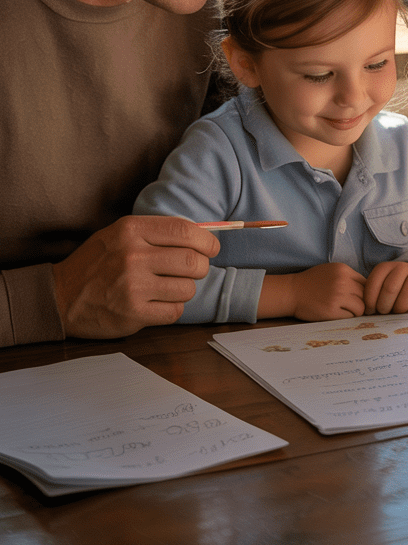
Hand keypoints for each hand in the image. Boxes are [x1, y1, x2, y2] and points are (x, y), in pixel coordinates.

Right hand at [52, 216, 219, 338]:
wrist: (60, 297)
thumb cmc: (96, 264)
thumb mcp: (120, 235)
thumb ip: (156, 232)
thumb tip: (203, 235)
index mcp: (131, 231)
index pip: (185, 231)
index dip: (206, 241)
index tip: (211, 248)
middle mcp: (132, 256)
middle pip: (193, 262)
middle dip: (200, 267)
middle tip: (193, 271)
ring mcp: (133, 286)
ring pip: (188, 288)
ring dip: (185, 290)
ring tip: (168, 287)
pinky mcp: (133, 313)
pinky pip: (175, 311)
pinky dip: (173, 308)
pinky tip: (158, 303)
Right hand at [273, 263, 366, 321]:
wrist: (292, 292)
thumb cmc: (312, 282)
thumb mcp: (331, 271)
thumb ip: (349, 277)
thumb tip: (369, 290)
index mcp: (344, 270)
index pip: (366, 283)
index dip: (364, 292)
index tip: (358, 298)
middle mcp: (342, 282)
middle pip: (366, 296)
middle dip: (362, 302)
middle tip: (353, 307)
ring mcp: (337, 296)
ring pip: (361, 308)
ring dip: (355, 311)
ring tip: (345, 310)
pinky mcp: (331, 311)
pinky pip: (350, 317)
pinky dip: (347, 317)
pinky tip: (337, 314)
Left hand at [363, 262, 407, 313]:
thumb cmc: (390, 287)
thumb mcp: (378, 286)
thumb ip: (371, 295)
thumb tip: (365, 312)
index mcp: (384, 267)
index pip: (374, 283)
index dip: (370, 301)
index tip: (370, 310)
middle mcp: (401, 267)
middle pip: (390, 289)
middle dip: (384, 306)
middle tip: (383, 312)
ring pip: (407, 294)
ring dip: (398, 308)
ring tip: (394, 312)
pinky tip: (406, 310)